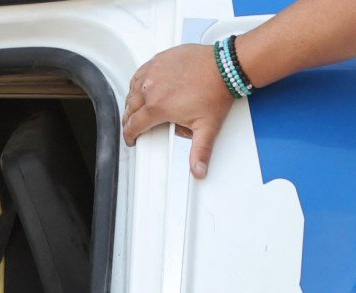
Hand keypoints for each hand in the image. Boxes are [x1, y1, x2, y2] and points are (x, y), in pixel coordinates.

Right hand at [123, 43, 236, 177]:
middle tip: (134, 126)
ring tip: (136, 109)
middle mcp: (152, 87)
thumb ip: (200, 152)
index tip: (132, 138)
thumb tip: (199, 171)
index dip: (130, 135)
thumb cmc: (216, 91)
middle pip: (130, 108)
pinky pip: (140, 73)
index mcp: (158, 106)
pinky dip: (138, 83)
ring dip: (132, 101)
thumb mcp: (207, 127)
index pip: (134, 124)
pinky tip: (142, 87)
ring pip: (132, 90)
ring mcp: (154, 70)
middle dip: (130, 120)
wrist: (225, 67)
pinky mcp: (160, 59)